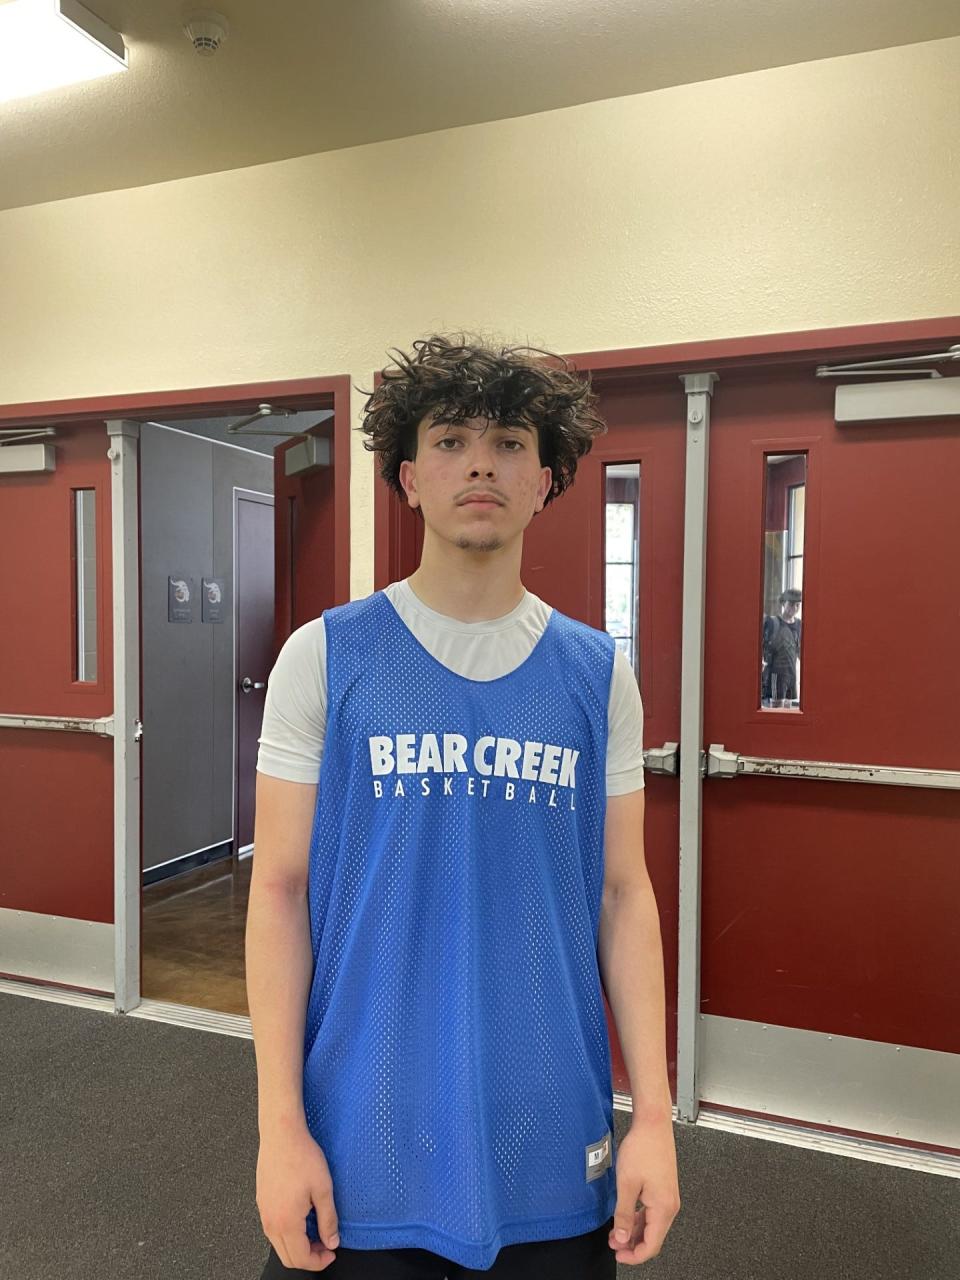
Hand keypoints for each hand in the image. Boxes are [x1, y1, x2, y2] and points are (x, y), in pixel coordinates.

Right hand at [256, 1123, 340, 1271]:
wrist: (281, 1134)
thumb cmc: (302, 1156)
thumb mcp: (323, 1189)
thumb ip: (328, 1220)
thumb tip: (332, 1242)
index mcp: (286, 1222)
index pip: (301, 1258)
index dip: (319, 1262)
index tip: (331, 1253)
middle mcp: (271, 1222)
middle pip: (287, 1257)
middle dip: (308, 1257)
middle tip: (326, 1244)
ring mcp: (264, 1212)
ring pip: (279, 1244)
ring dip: (298, 1245)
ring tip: (316, 1229)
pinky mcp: (262, 1202)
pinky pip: (274, 1229)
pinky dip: (289, 1232)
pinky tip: (303, 1216)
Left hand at [608, 1118, 680, 1264]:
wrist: (653, 1124)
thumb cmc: (642, 1149)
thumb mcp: (627, 1184)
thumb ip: (624, 1214)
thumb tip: (622, 1238)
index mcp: (663, 1208)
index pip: (652, 1245)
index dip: (634, 1256)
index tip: (618, 1255)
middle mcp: (670, 1205)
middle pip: (653, 1237)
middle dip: (632, 1244)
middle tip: (613, 1244)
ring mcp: (668, 1197)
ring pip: (652, 1225)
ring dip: (634, 1232)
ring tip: (615, 1233)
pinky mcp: (663, 1189)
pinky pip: (652, 1212)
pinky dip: (639, 1219)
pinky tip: (625, 1217)